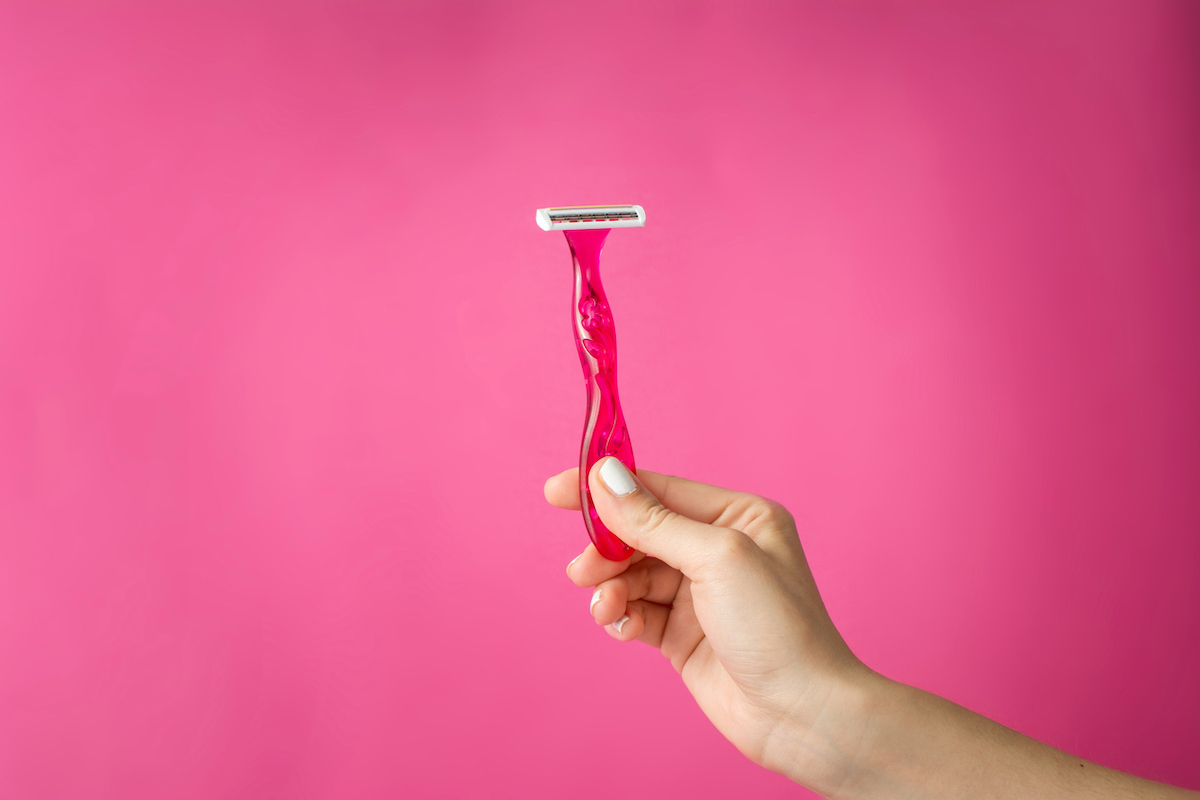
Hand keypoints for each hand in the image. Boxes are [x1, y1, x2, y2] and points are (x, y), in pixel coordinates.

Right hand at [544, 457, 874, 791]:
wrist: (800, 714)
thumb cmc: (778, 628)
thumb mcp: (714, 559)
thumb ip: (653, 520)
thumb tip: (605, 478)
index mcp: (738, 516)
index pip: (659, 489)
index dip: (606, 488)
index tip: (557, 491)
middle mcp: (719, 549)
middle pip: (639, 533)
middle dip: (607, 549)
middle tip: (583, 570)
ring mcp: (700, 594)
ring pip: (632, 575)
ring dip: (611, 588)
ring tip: (606, 607)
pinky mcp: (683, 634)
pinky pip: (636, 612)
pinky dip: (622, 616)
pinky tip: (623, 627)